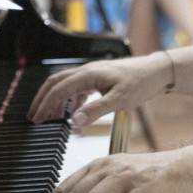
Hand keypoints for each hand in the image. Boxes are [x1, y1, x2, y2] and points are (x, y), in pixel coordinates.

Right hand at [28, 53, 170, 126]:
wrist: (158, 72)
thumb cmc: (142, 82)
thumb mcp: (119, 100)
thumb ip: (95, 110)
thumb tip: (73, 121)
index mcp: (89, 74)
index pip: (58, 89)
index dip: (45, 105)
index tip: (36, 119)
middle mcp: (87, 71)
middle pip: (56, 83)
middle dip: (43, 99)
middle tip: (34, 117)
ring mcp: (92, 74)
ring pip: (65, 85)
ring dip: (55, 100)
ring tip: (49, 118)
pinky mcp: (98, 79)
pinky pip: (76, 88)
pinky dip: (68, 100)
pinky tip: (71, 112)